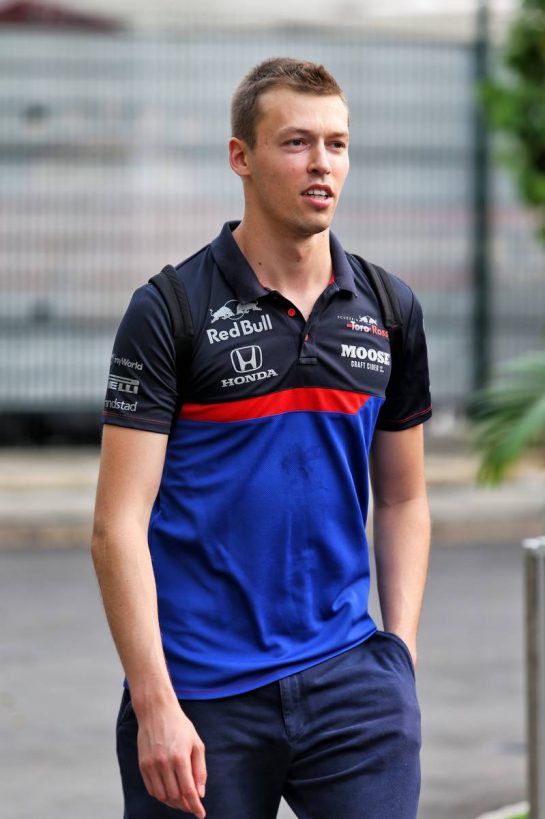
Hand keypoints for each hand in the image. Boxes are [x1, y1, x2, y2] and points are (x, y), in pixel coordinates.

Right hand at [136, 699, 206, 816]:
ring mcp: (151, 765)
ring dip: (173, 803)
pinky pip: (152, 789)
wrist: (156, 711)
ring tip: (182, 801)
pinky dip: (161, 796)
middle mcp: (164, 763)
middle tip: (192, 806)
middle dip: (186, 805)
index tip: (201, 814)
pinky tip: (169, 793)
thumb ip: (200, 770)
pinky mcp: (143, 765)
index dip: (195, 806)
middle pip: (175, 796)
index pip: (188, 790)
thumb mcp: (196, 744)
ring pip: (163, 796)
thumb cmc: (181, 727)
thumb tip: (200, 794)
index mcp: (180, 757)